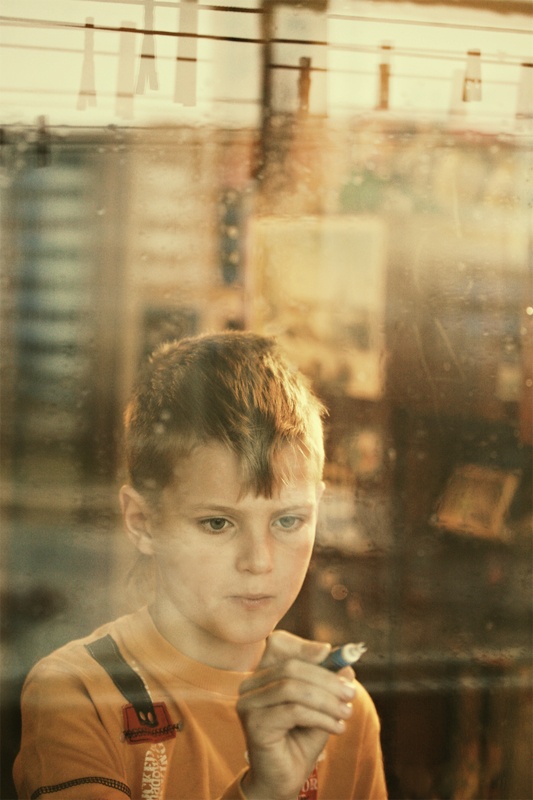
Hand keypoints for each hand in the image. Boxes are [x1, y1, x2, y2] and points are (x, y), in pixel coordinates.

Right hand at [236, 630, 355, 799]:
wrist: (282, 780)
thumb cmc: (298, 741)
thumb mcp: (319, 708)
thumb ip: (328, 687)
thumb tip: (347, 667)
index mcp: (262, 675)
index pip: (280, 646)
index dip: (306, 647)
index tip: (335, 655)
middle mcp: (249, 686)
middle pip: (291, 667)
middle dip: (326, 679)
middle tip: (351, 693)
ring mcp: (249, 704)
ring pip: (293, 689)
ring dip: (326, 700)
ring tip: (346, 713)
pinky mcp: (255, 724)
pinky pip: (294, 711)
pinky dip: (320, 717)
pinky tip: (336, 728)